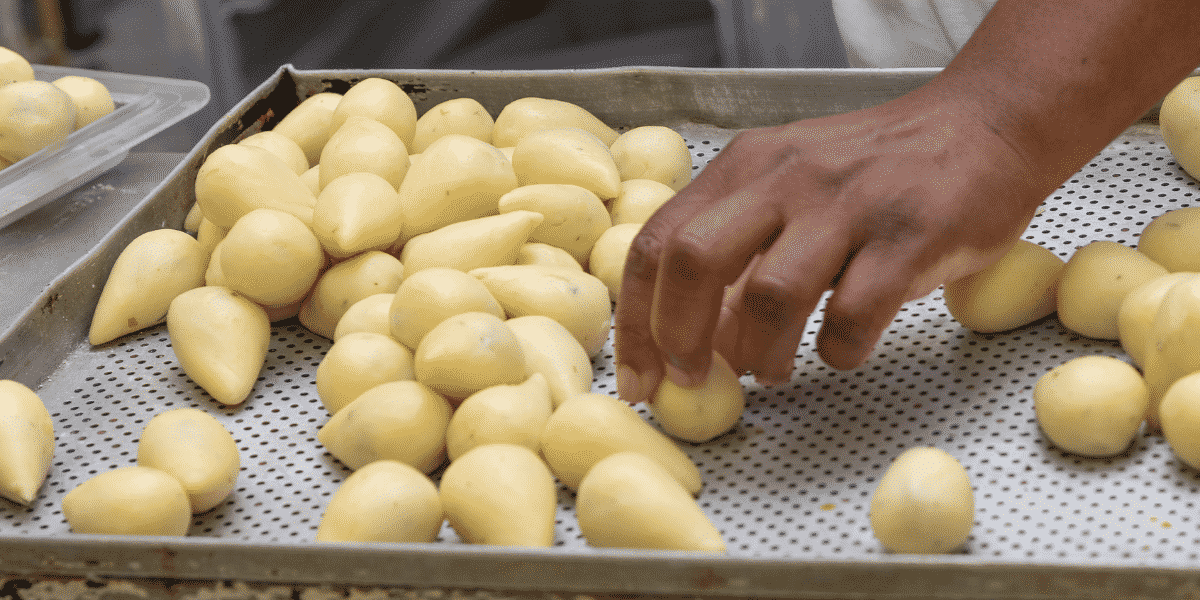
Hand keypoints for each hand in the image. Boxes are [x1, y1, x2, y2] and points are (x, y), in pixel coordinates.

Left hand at [613, 94, 1048, 404]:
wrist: (984, 126)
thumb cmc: (876, 171)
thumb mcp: (791, 185)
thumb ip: (740, 246)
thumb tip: (692, 337)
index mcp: (746, 165)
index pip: (657, 241)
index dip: (636, 319)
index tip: (638, 376)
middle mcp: (787, 177)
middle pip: (696, 261)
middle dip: (679, 337)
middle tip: (692, 380)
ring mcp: (849, 205)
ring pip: (771, 294)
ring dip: (760, 352)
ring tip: (772, 371)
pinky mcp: (910, 237)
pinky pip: (854, 316)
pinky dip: (838, 352)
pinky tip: (840, 350)